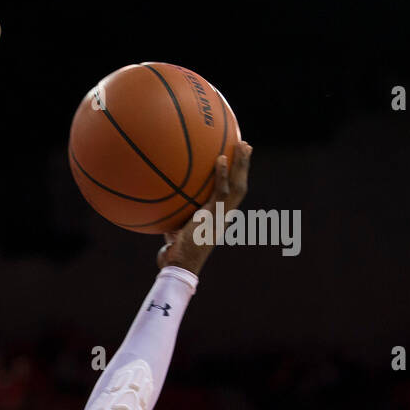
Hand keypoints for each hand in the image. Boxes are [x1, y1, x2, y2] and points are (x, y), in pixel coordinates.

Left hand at [157, 141, 252, 274]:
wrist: (181, 265)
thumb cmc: (175, 253)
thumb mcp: (175, 232)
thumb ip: (175, 222)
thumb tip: (164, 211)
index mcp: (220, 217)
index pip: (232, 193)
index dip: (237, 177)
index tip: (237, 161)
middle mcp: (224, 215)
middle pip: (240, 185)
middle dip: (244, 166)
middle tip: (246, 146)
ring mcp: (221, 215)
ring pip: (237, 185)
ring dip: (241, 164)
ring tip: (242, 144)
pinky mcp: (213, 216)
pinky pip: (221, 191)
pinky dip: (222, 174)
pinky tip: (220, 158)